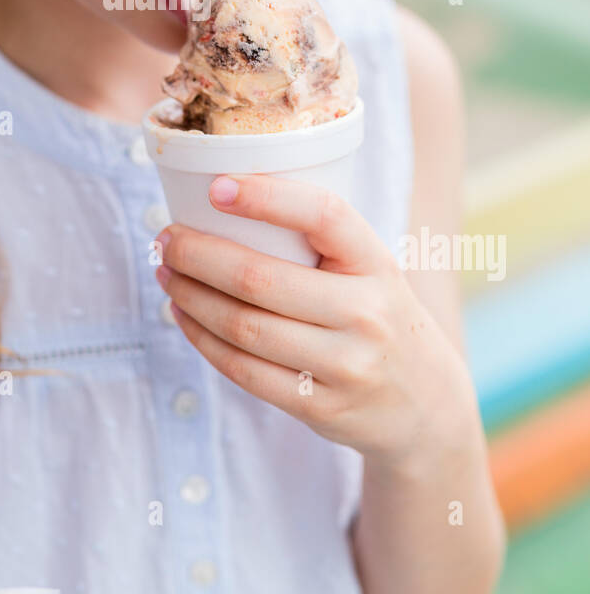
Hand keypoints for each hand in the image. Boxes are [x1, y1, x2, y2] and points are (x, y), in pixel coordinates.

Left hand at [155, 175, 475, 468]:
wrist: (426, 404)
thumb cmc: (379, 316)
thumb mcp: (372, 270)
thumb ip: (320, 242)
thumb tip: (222, 201)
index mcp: (377, 263)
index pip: (323, 215)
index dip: (267, 197)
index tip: (217, 187)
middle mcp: (365, 313)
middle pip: (259, 278)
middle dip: (198, 254)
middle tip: (166, 238)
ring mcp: (344, 365)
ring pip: (243, 326)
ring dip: (191, 296)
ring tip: (166, 273)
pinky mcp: (319, 407)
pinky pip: (243, 370)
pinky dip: (203, 339)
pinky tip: (184, 316)